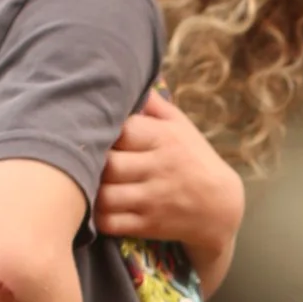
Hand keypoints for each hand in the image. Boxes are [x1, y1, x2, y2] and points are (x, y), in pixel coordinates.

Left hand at [94, 89, 244, 254]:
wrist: (221, 208)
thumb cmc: (194, 160)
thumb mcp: (181, 126)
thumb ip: (153, 105)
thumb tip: (127, 76)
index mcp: (165, 139)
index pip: (122, 130)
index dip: (103, 130)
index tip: (95, 131)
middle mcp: (159, 169)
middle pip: (108, 164)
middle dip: (91, 161)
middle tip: (81, 158)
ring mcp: (153, 200)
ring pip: (105, 195)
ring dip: (90, 190)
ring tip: (85, 182)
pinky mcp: (148, 225)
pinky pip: (110, 222)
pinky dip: (96, 215)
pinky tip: (95, 205)